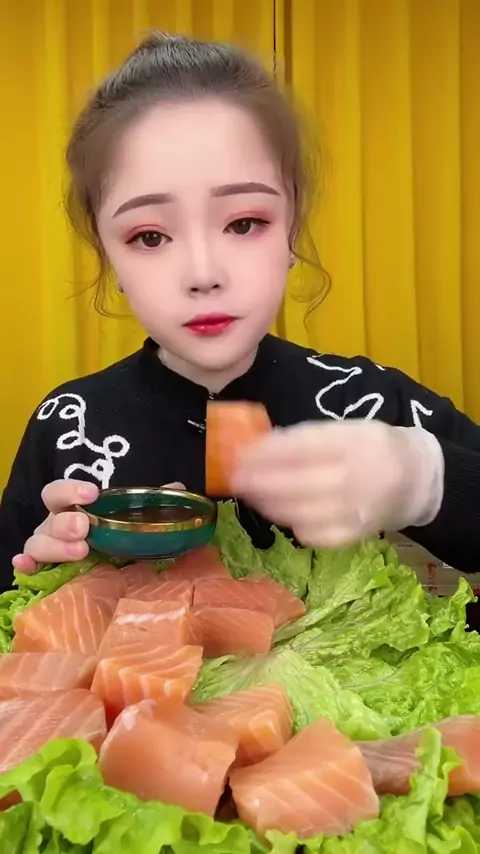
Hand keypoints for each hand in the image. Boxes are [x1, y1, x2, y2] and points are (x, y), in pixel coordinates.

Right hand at [12, 481, 185, 573]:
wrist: (114, 569)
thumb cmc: (118, 536)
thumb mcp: (136, 519)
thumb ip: (154, 503)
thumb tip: (178, 488)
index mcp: (73, 509)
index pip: (60, 492)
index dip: (71, 490)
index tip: (93, 493)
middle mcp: (56, 526)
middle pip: (49, 518)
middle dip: (66, 522)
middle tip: (86, 529)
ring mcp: (48, 549)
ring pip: (36, 543)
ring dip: (54, 546)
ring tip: (80, 551)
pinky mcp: (45, 573)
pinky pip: (27, 568)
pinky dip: (24, 566)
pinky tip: (27, 568)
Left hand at [232, 421, 443, 548]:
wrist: (417, 481)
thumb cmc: (374, 448)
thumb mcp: (348, 429)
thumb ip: (309, 437)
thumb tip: (260, 445)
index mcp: (355, 444)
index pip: (302, 449)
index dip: (266, 453)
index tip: (240, 453)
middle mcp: (356, 479)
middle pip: (295, 483)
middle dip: (258, 481)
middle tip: (234, 477)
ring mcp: (354, 512)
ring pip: (298, 511)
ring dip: (266, 503)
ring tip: (248, 493)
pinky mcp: (351, 536)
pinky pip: (310, 533)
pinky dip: (288, 522)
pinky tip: (275, 511)